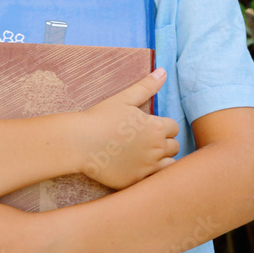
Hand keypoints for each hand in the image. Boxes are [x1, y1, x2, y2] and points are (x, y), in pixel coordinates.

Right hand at [76, 68, 178, 188]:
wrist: (79, 143)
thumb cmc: (100, 118)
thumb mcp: (124, 98)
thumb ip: (146, 86)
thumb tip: (163, 71)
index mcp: (156, 128)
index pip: (173, 127)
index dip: (162, 126)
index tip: (147, 127)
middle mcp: (156, 149)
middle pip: (174, 146)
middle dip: (163, 143)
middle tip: (144, 140)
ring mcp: (147, 167)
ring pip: (169, 165)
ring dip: (161, 160)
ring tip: (144, 155)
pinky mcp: (137, 181)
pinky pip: (155, 180)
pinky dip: (150, 174)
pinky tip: (136, 167)